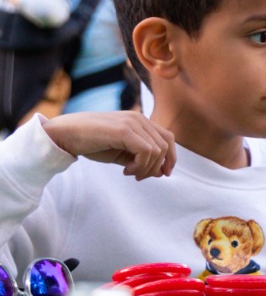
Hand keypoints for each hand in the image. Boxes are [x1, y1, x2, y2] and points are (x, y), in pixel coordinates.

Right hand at [42, 111, 175, 180]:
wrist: (64, 134)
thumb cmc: (91, 143)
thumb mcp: (121, 154)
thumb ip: (141, 160)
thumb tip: (162, 172)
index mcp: (140, 121)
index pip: (168, 139)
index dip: (170, 158)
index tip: (162, 174)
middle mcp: (139, 119)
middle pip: (165, 146)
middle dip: (156, 166)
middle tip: (138, 176)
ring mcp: (132, 122)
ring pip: (157, 151)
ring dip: (146, 168)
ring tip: (128, 172)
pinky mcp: (123, 130)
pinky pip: (146, 151)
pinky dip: (140, 165)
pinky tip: (126, 170)